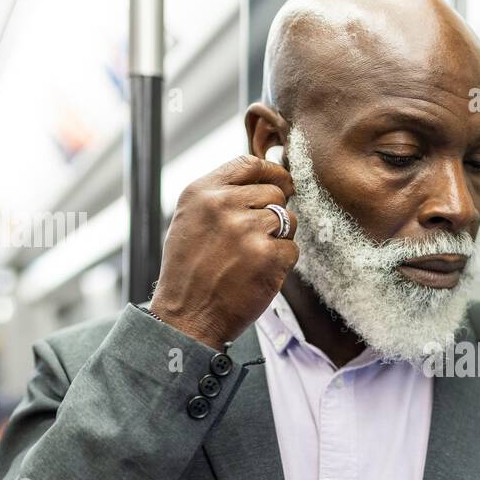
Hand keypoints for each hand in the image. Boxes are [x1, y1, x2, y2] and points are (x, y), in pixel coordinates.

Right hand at [149, 154, 298, 349]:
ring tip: (253, 257)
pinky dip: (282, 262)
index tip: (282, 182)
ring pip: (288, 219)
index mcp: (202, 192)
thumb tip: (265, 179)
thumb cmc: (190, 270)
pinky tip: (258, 273)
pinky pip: (292, 248)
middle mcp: (224, 205)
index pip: (249, 163)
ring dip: (279, 238)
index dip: (272, 172)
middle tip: (256, 238)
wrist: (187, 315)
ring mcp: (247, 229)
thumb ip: (221, 196)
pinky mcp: (268, 256)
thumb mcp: (190, 219)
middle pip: (274, 192)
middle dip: (274, 213)